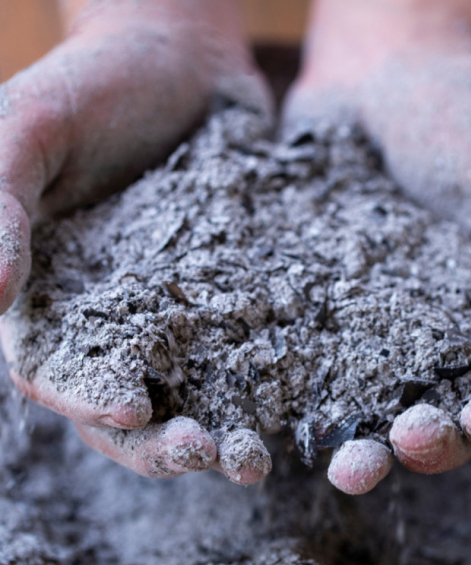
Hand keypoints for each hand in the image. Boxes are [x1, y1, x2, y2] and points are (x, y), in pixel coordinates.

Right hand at [0, 0, 271, 481]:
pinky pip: (246, 345)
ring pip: (192, 392)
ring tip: (253, 457)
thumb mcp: (32, 129)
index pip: (59, 371)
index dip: (89, 399)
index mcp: (55, 295)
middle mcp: (118, 317)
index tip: (135, 407)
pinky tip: (294, 403)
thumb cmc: (96, 84)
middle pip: (129, 405)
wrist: (181, 57)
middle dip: (161, 440)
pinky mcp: (231, 291)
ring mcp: (179, 308)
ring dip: (218, 431)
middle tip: (208, 452)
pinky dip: (265, 381)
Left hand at [285, 0, 470, 493]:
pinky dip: (300, 395)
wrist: (374, 81)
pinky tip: (283, 413)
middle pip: (437, 418)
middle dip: (426, 445)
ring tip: (346, 462)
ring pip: (369, 407)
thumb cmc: (464, 121)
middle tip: (405, 442)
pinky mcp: (315, 309)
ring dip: (363, 443)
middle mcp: (432, 336)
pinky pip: (307, 362)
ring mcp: (367, 327)